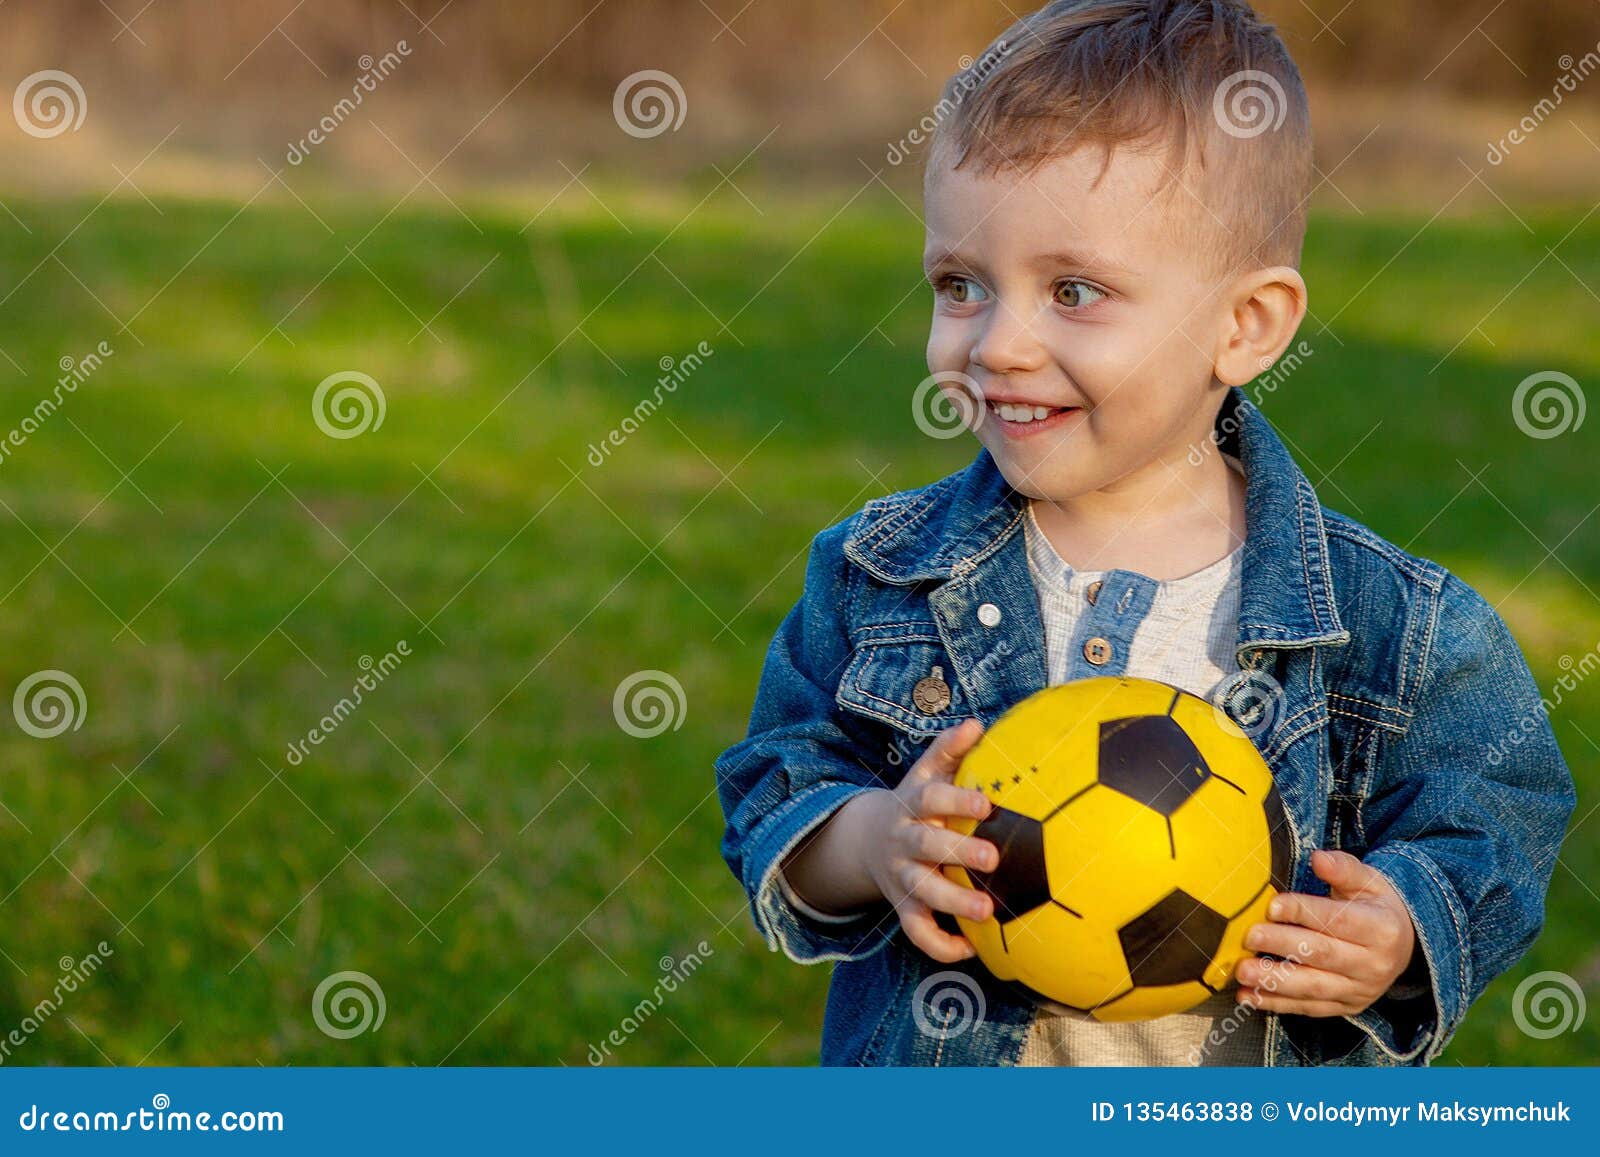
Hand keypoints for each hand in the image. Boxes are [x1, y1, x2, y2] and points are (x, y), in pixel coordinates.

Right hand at [859, 718, 998, 963]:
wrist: (869, 839)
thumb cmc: (917, 802)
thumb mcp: (926, 773)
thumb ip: (949, 750)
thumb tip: (976, 725)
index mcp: (912, 805)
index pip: (931, 799)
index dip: (956, 800)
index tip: (986, 803)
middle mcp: (903, 840)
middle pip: (926, 846)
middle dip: (958, 852)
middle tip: (993, 858)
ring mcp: (901, 875)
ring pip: (921, 891)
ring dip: (953, 902)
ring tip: (987, 912)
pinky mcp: (903, 906)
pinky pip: (916, 931)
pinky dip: (940, 944)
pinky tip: (972, 948)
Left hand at [1234, 849, 1418, 1016]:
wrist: (1405, 946)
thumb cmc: (1376, 906)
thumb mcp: (1370, 881)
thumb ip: (1344, 868)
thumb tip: (1318, 858)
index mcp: (1382, 929)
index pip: (1337, 920)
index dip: (1303, 912)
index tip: (1271, 905)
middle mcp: (1374, 964)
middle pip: (1322, 954)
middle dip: (1282, 946)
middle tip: (1248, 937)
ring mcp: (1360, 990)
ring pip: (1313, 987)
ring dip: (1274, 981)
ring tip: (1242, 970)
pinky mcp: (1346, 1007)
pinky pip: (1309, 1008)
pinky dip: (1276, 1004)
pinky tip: (1248, 996)